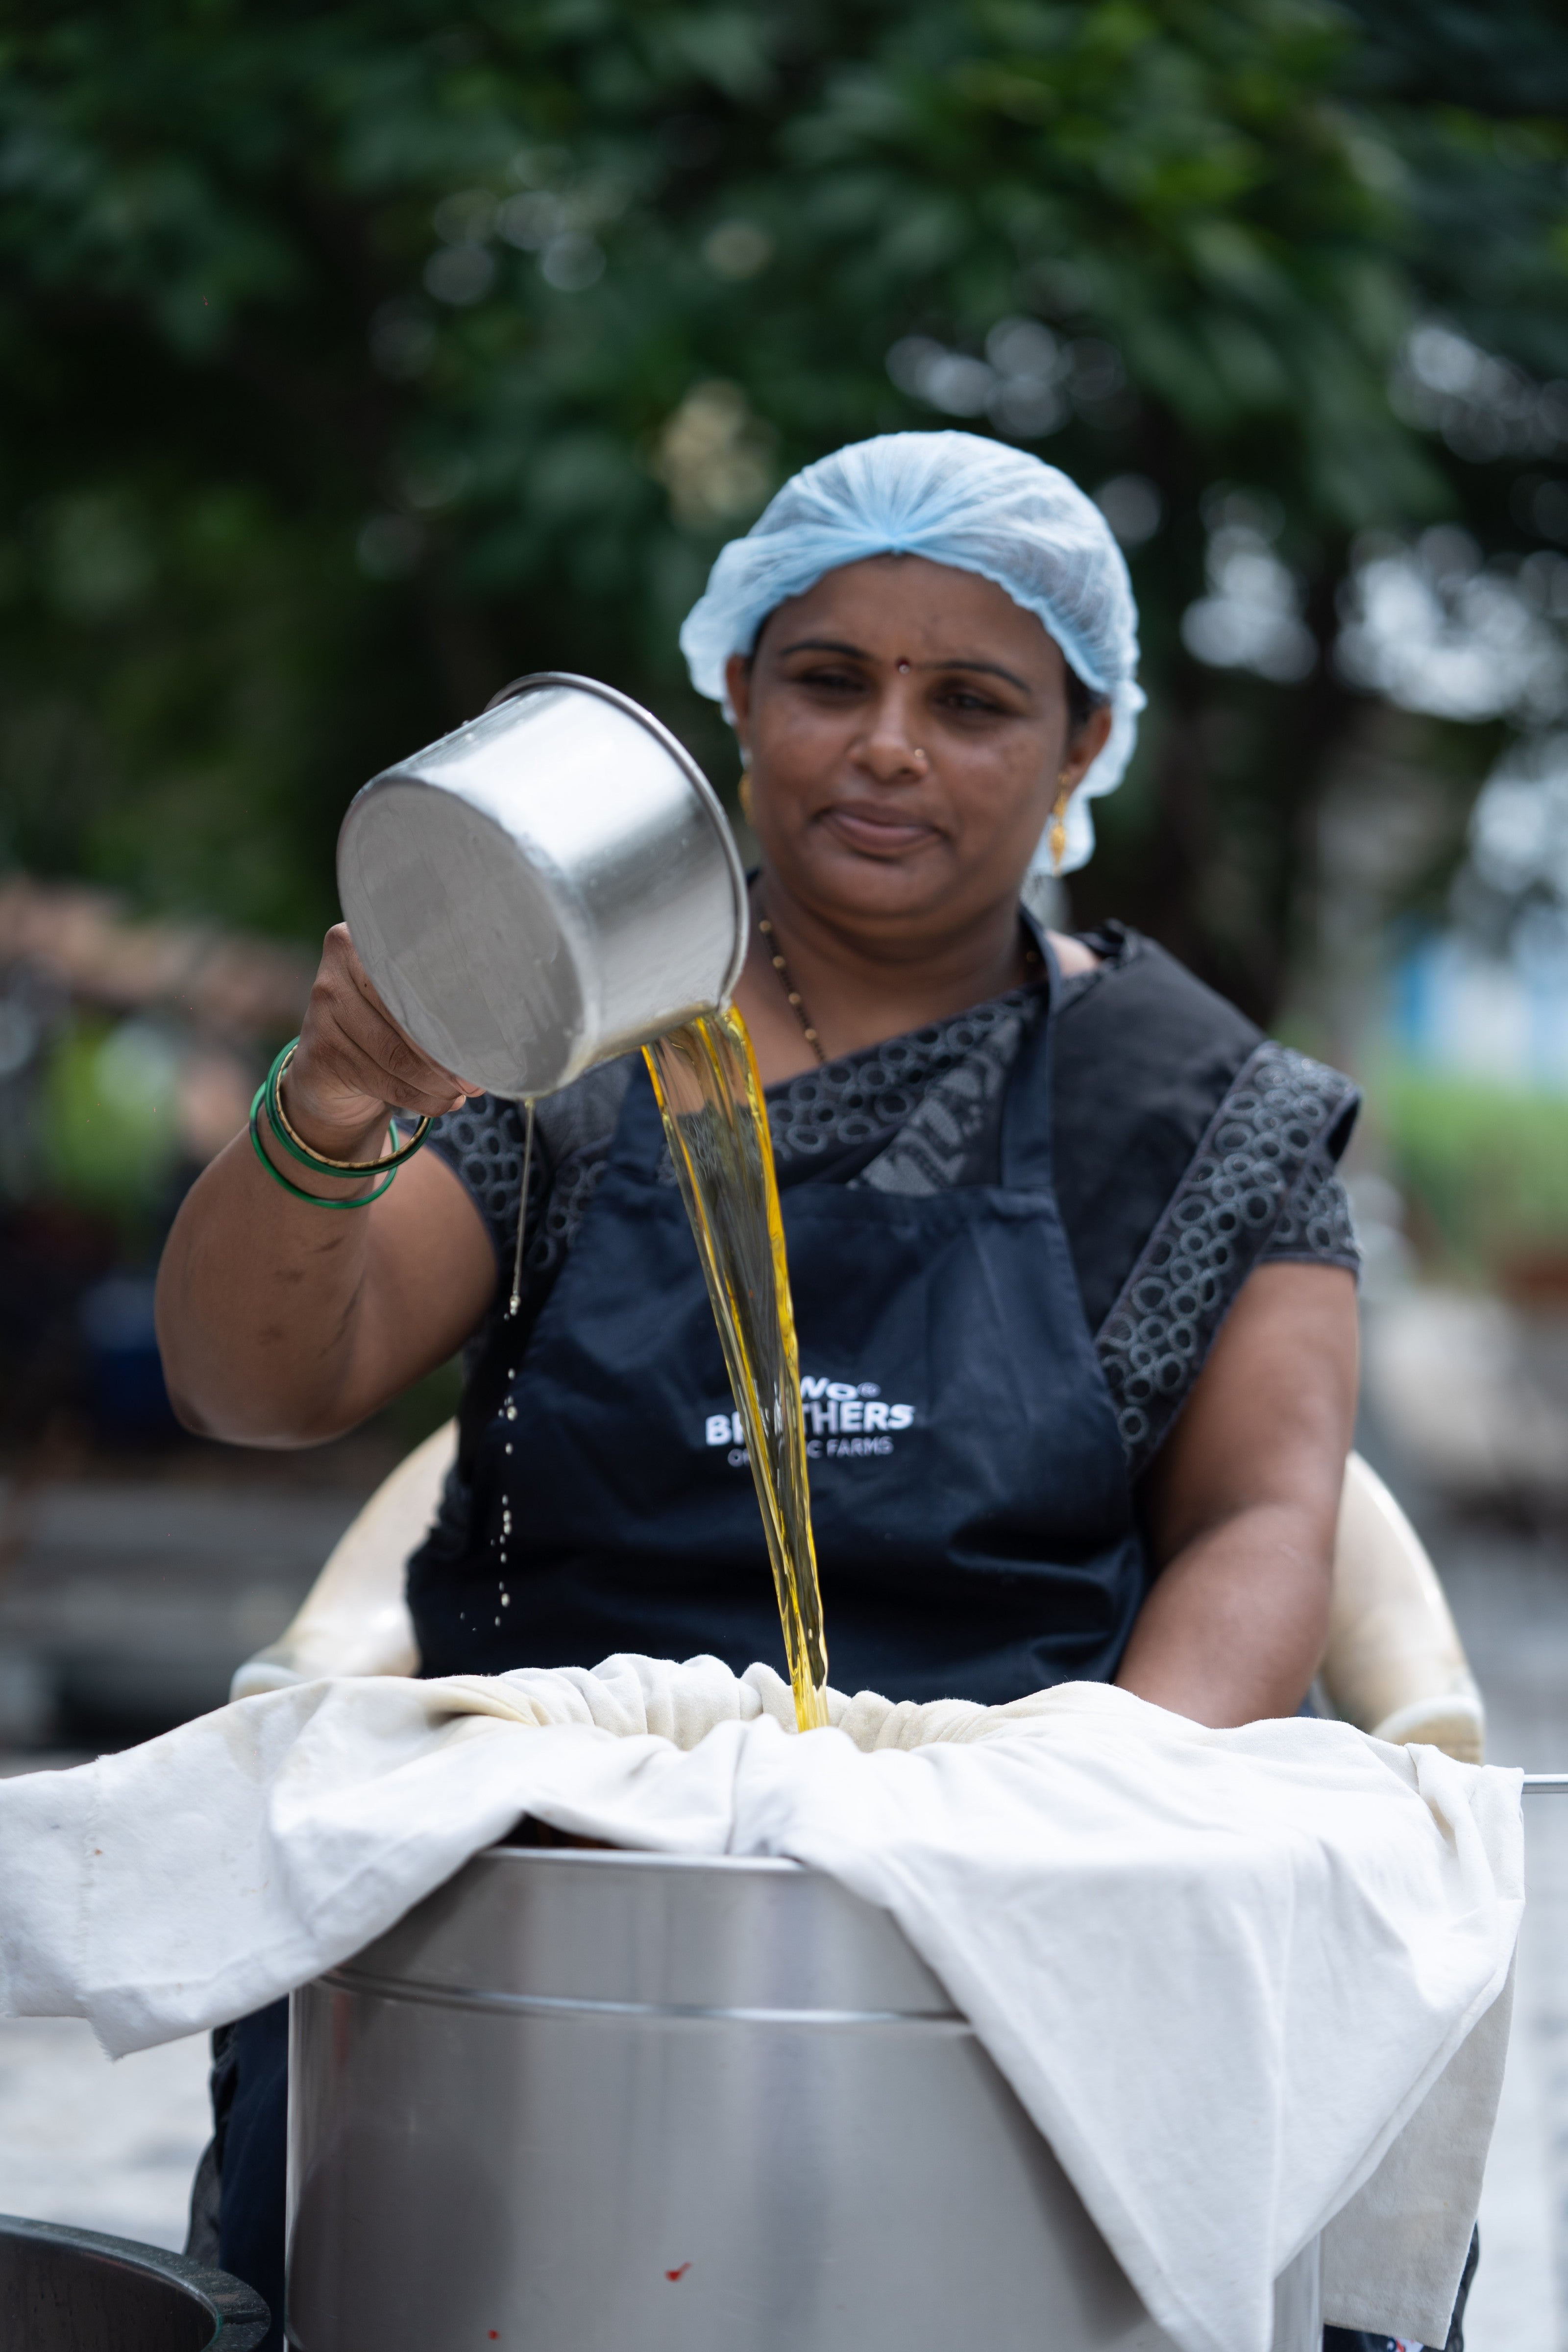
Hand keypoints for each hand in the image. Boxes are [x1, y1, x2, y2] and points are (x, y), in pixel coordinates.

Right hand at [282, 925, 478, 1154]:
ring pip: (397, 1057)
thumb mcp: (406, 1001)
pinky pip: (384, 1082)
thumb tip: (491, 1037)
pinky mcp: (320, 1054)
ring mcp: (322, 1012)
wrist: (328, 1070)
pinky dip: (420, 1099)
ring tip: (461, 1095)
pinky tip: (440, 1103)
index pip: (417, 978)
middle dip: (450, 1056)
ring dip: (438, 1084)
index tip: (487, 1043)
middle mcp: (337, 971)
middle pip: (408, 1018)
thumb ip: (437, 999)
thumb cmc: (386, 1026)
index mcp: (364, 941)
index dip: (455, 1015)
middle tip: (478, 1079)